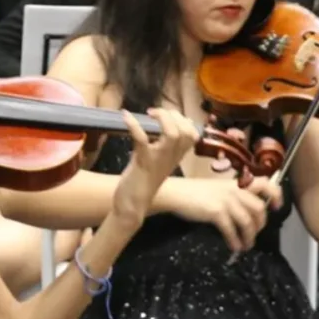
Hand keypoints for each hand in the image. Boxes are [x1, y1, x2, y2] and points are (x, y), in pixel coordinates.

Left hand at [111, 108, 198, 228]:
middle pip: (186, 131)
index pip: (193, 134)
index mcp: (176, 156)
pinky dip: (134, 125)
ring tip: (149, 113)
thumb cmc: (142, 181)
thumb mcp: (157, 161)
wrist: (132, 205)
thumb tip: (163, 127)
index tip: (169, 115)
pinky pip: (142, 140)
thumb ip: (163, 146)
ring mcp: (158, 159)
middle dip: (174, 115)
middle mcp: (171, 157)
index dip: (184, 120)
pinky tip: (126, 116)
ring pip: (173, 134)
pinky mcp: (142, 162)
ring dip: (162, 118)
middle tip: (157, 113)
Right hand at [169, 177, 283, 252]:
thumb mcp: (219, 188)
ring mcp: (226, 200)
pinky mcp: (216, 212)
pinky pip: (232, 230)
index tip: (276, 208)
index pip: (264, 184)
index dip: (276, 195)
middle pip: (259, 208)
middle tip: (254, 233)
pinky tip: (234, 247)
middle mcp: (235, 190)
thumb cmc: (195, 191)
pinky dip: (235, 241)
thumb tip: (248, 211)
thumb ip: (235, 194)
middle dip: (260, 225)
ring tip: (246, 245)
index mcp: (237, 183)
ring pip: (248, 222)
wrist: (176, 193)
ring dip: (249, 237)